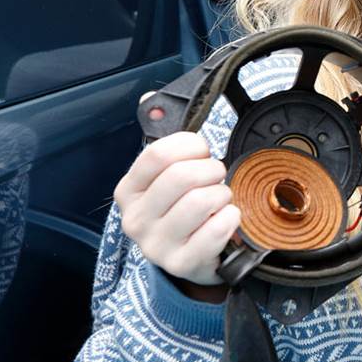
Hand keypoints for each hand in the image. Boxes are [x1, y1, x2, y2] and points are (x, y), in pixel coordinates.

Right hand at [114, 128, 238, 298]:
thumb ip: (163, 141)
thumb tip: (149, 98)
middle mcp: (135, 219)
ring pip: (202, 200)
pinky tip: (226, 219)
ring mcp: (157, 245)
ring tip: (219, 201)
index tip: (202, 153)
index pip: (158, 154)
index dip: (191, 146)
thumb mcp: (165, 179)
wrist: (190, 258)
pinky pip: (219, 227)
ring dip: (222, 194)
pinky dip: (232, 217)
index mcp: (128, 191)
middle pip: (182, 176)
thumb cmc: (181, 210)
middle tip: (216, 177)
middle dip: (211, 170)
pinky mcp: (183, 264)